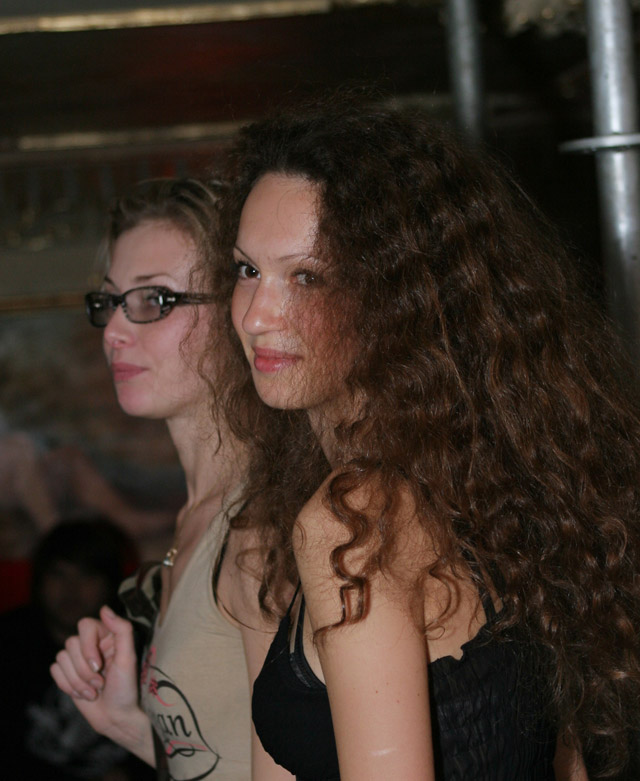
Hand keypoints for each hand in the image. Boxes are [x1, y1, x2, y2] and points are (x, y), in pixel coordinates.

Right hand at [51, 605, 153, 763]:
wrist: (116, 717)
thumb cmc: (126, 688)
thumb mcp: (128, 658)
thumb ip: (121, 630)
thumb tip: (104, 608)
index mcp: (107, 635)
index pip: (85, 625)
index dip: (87, 646)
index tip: (99, 666)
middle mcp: (91, 643)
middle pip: (70, 644)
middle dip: (84, 670)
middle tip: (100, 683)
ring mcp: (78, 659)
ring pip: (61, 658)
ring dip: (77, 681)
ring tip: (94, 691)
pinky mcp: (67, 673)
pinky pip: (55, 670)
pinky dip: (67, 685)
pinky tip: (83, 694)